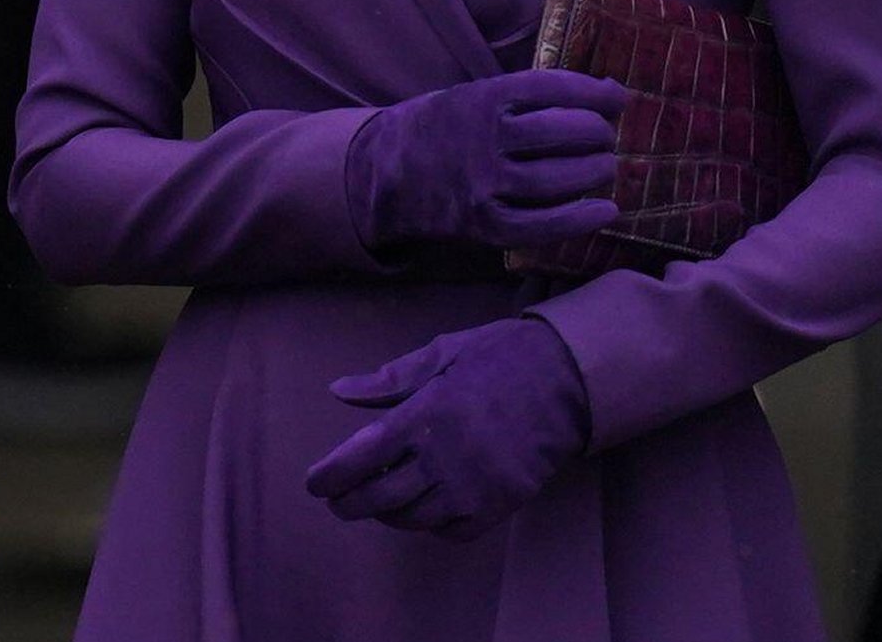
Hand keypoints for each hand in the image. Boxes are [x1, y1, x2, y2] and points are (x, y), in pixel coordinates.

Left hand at [306, 317, 589, 540]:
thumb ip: (390, 379)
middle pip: (381, 497)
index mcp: (427, 413)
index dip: (331, 475)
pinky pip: (450, 529)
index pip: (363, 456)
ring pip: (412, 517)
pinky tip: (422, 505)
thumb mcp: (443, 352)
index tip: (314, 483)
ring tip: (377, 499)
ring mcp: (473, 486)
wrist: (567, 380)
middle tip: (338, 499)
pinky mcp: (498, 505)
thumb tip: (339, 390)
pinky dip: (428, 523)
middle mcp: (445, 457)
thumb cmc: (501, 357)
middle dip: (350, 502)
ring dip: (387, 513)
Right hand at [344, 70, 627, 252]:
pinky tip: (605, 211)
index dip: (594, 93)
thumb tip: (607, 93)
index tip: (619, 98)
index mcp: (485, 97)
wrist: (385, 171)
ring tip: (606, 167)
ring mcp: (483, 185)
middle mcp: (485, 138)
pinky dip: (579, 219)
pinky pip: (541, 226)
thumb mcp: (478, 95)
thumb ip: (532, 96)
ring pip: (556, 180)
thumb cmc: (445, 126)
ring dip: (594, 173)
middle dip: (597, 133)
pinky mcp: (483, 224)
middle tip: (607, 137)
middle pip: (560, 133)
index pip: (553, 88)